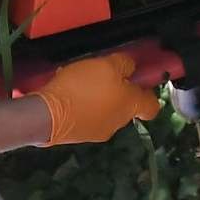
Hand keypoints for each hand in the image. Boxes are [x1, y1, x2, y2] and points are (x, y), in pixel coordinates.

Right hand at [32, 53, 158, 144]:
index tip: (140, 80)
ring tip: (81, 81)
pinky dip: (82, 105)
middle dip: (117, 90)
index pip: (152, 106)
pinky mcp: (79, 135)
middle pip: (126, 105)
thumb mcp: (108, 65)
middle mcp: (118, 122)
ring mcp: (99, 131)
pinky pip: (87, 115)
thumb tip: (131, 68)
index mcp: (130, 106)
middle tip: (103, 74)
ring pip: (106, 110)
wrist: (47, 114)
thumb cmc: (83, 88)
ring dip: (98, 97)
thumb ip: (124, 65)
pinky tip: (68, 92)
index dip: (148, 92)